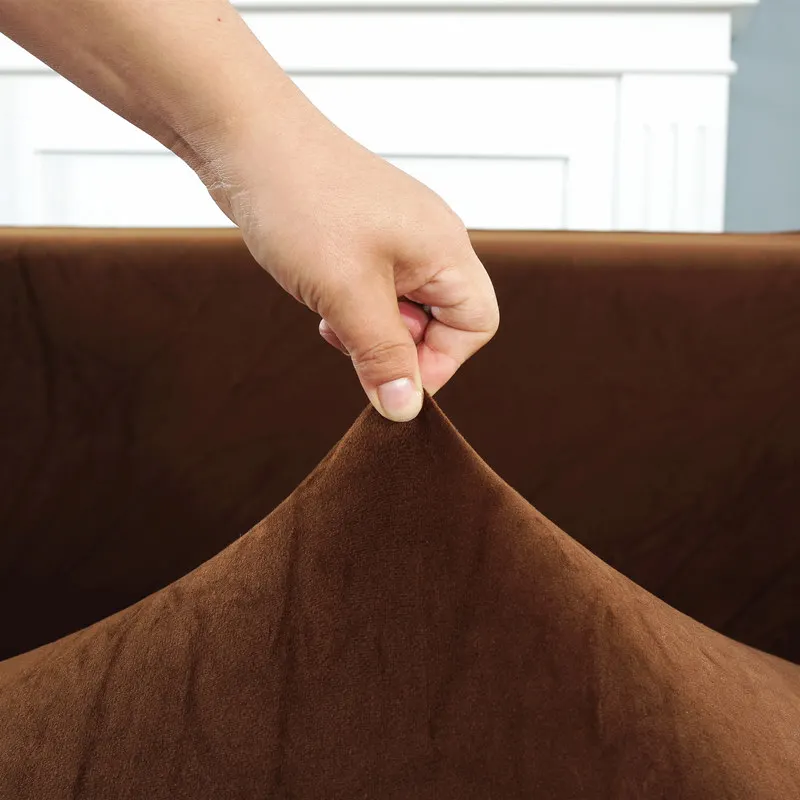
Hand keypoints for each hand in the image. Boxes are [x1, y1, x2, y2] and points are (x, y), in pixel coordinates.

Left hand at [204, 101, 498, 421]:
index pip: (476, 325)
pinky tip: (321, 295)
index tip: (390, 378)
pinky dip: (352, 304)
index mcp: (445, 249)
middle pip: (442, 319)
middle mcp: (430, 240)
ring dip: (369, 326)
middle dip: (397, 343)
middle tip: (352, 339)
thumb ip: (382, 356)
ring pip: (403, 306)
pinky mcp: (364, 234)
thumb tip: (406, 410)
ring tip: (331, 312)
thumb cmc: (304, 206)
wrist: (248, 140)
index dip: (440, 363)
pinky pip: (375, 286)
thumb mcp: (347, 295)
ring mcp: (397, 235)